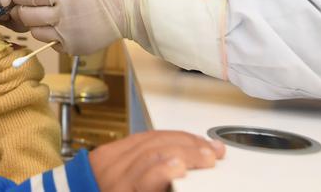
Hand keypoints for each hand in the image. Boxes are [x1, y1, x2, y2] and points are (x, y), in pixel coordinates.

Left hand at [11, 0, 147, 53]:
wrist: (126, 10)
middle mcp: (64, 16)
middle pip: (28, 17)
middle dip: (22, 10)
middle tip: (24, 5)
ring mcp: (68, 35)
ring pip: (36, 33)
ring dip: (36, 24)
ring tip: (44, 16)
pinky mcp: (74, 49)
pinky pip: (51, 44)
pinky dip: (51, 35)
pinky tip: (59, 26)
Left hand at [89, 130, 224, 191]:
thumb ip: (157, 185)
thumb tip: (178, 171)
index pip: (143, 176)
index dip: (163, 169)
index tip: (181, 166)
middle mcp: (114, 175)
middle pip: (151, 153)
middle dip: (186, 150)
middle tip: (211, 156)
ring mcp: (110, 160)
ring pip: (149, 140)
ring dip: (182, 140)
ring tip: (205, 146)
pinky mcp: (109, 150)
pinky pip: (141, 136)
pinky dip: (167, 136)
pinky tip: (183, 139)